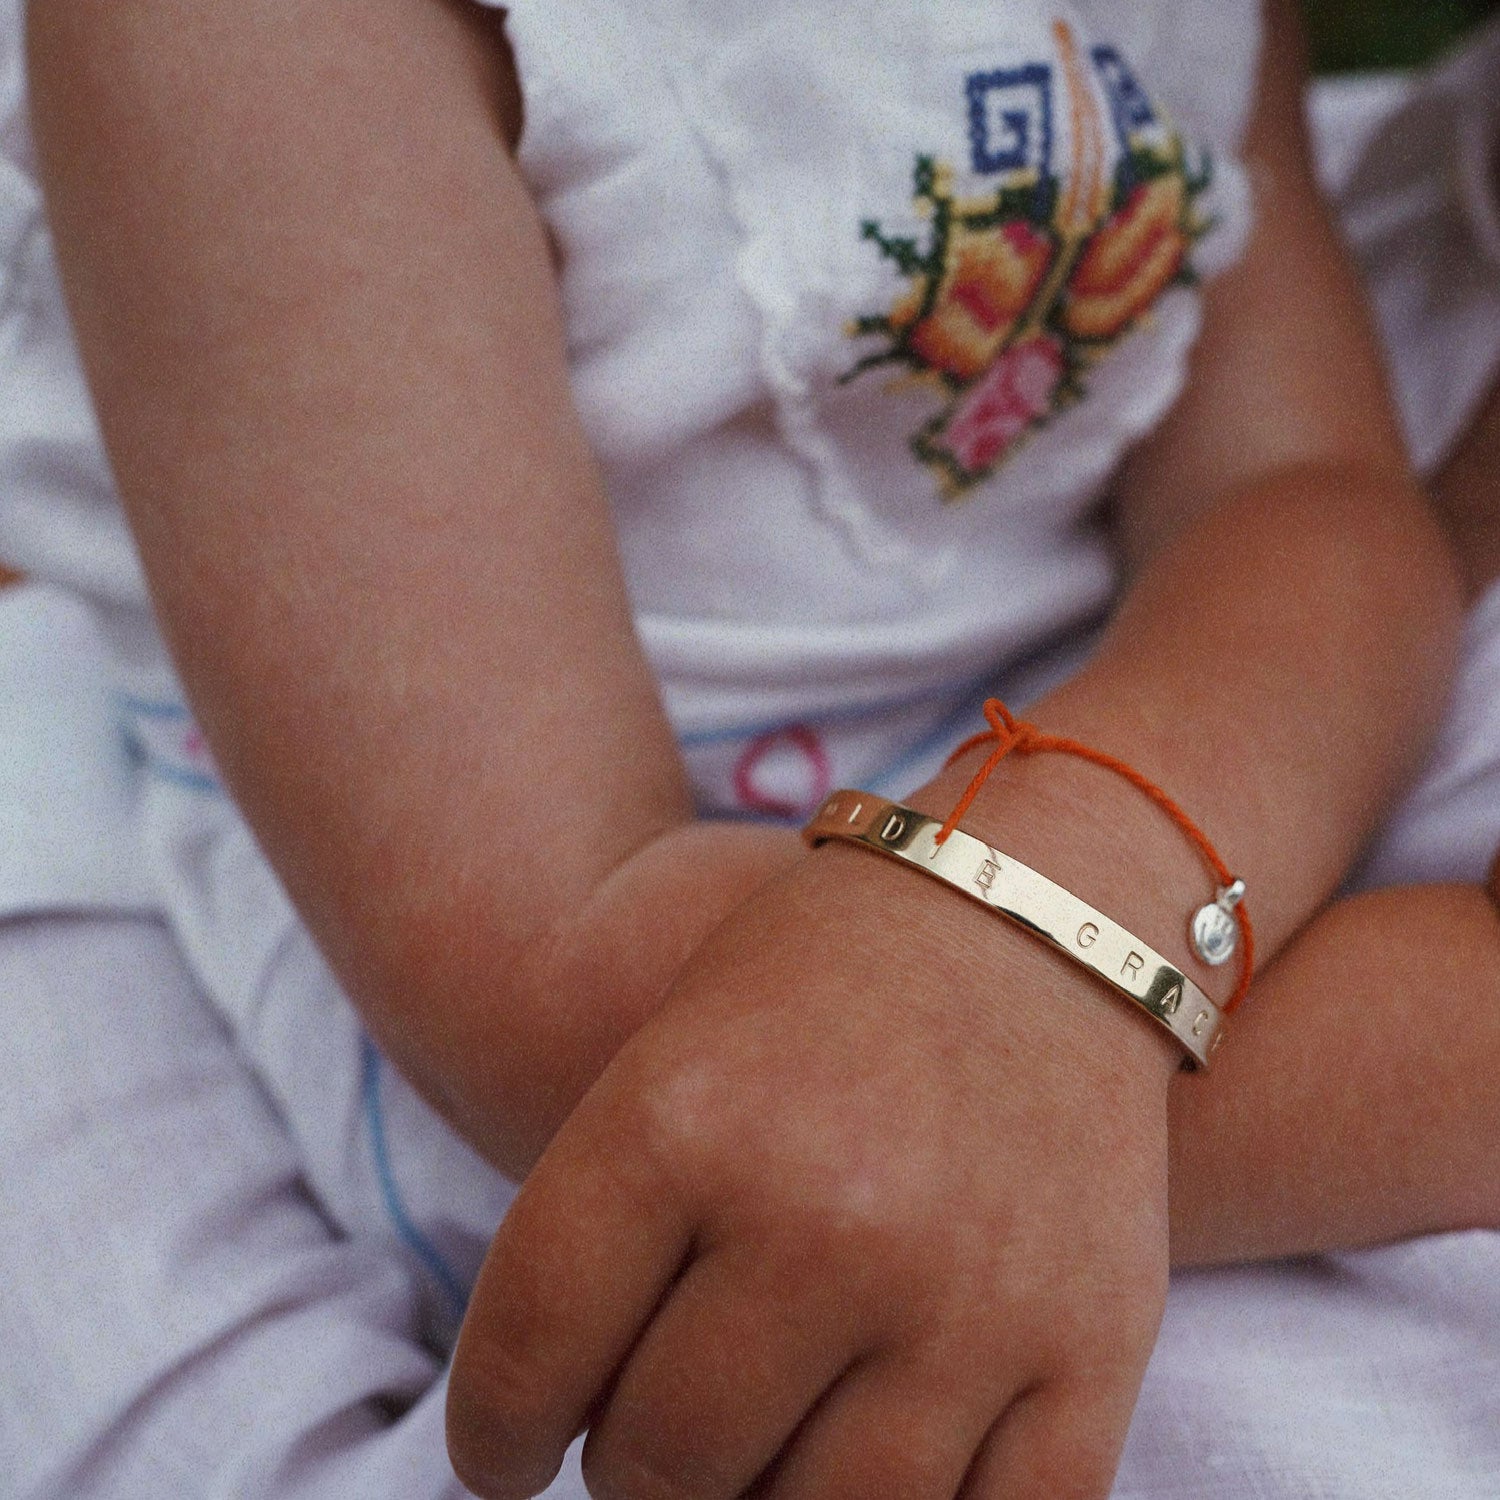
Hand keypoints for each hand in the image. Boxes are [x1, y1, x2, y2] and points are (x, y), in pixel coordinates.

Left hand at [447, 843, 1177, 1499]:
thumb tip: (567, 1428)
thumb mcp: (673, 1052)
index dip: (494, 1431)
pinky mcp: (1089, 1346)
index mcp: (685, 1120)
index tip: (506, 1449)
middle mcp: (823, 1219)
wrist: (1034, 915)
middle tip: (645, 1424)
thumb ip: (608, 1237)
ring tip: (751, 1440)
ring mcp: (966, 1298)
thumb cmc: (825, 977)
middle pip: (662, 1459)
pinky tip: (864, 1463)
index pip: (529, 1354)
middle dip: (629, 1461)